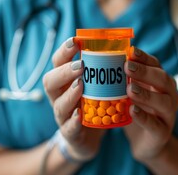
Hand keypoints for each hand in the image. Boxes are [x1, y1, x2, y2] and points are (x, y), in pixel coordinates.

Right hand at [42, 37, 104, 161]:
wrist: (87, 137)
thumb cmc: (92, 104)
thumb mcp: (96, 86)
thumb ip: (104, 70)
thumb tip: (127, 48)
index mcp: (64, 81)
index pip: (58, 62)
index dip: (64, 51)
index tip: (75, 40)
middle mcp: (59, 96)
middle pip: (50, 81)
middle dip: (64, 72)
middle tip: (80, 65)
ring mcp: (62, 115)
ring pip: (58, 104)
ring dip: (69, 94)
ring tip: (81, 85)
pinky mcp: (70, 133)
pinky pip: (68, 128)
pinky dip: (73, 121)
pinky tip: (79, 115)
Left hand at [123, 47, 177, 161]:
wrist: (144, 142)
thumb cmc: (137, 110)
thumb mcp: (131, 91)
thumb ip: (124, 77)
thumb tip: (105, 57)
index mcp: (162, 82)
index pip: (156, 65)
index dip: (144, 58)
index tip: (131, 51)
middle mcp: (170, 96)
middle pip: (163, 80)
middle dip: (145, 72)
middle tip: (127, 67)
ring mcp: (169, 115)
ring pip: (164, 102)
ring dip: (146, 94)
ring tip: (130, 89)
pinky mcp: (162, 133)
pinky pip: (155, 125)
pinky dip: (144, 117)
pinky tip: (133, 111)